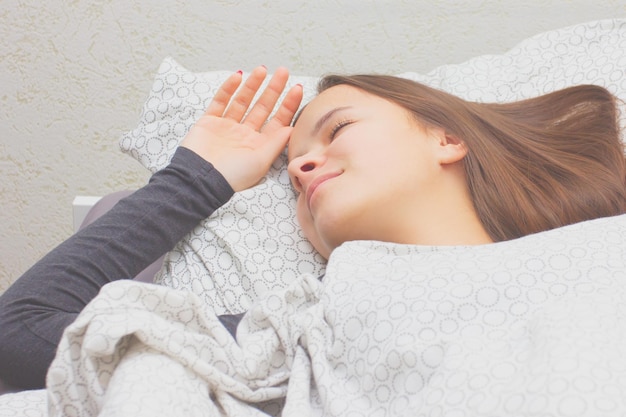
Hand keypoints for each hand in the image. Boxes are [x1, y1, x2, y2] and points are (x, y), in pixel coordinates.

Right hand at [180, 66, 302, 191]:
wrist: (201, 179)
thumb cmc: (234, 175)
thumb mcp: (261, 160)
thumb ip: (276, 143)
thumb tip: (292, 127)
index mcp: (259, 145)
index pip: (278, 121)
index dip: (288, 105)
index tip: (297, 88)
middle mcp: (244, 135)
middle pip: (262, 107)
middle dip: (273, 89)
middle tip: (283, 72)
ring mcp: (227, 127)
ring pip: (242, 101)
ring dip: (252, 85)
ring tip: (262, 69)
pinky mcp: (209, 122)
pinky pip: (220, 101)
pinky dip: (228, 89)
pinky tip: (238, 76)